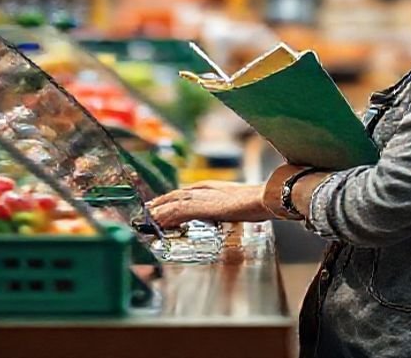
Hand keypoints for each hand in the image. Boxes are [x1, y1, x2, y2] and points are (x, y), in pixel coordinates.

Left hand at [147, 181, 271, 227]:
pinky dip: (167, 217)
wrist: (263, 199)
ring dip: (159, 211)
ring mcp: (202, 197)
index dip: (171, 199)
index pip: (185, 192)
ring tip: (147, 219)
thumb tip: (226, 211)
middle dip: (160, 203)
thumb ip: (228, 206)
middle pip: (176, 195)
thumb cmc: (256, 202)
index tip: (161, 205)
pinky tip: (159, 223)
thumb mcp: (239, 203)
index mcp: (212, 187)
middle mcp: (204, 190)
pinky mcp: (202, 207)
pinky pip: (178, 212)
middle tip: (147, 211)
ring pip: (173, 203)